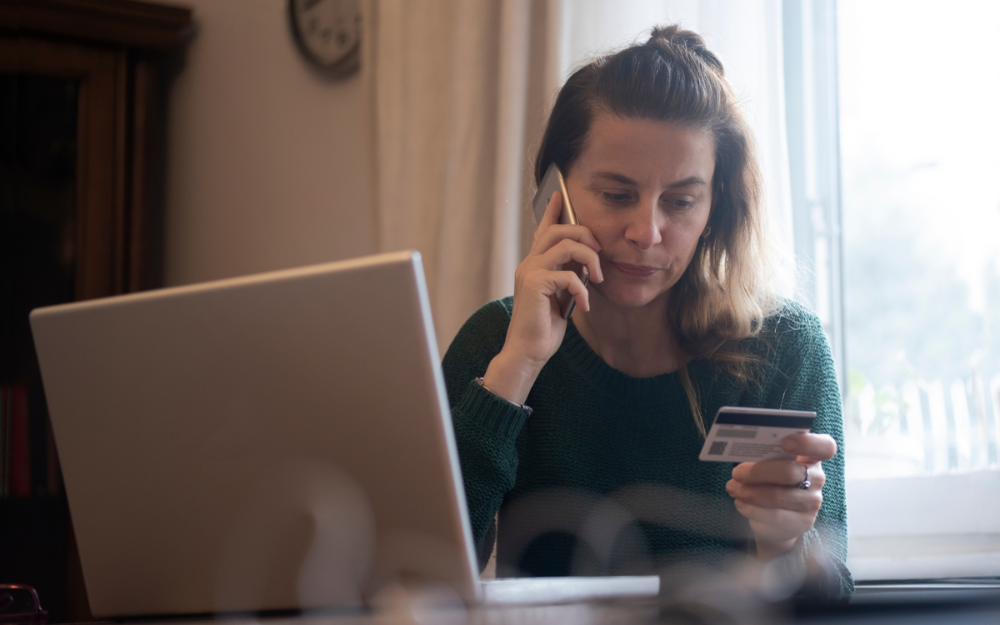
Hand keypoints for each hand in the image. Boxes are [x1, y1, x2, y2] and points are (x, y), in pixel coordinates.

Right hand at [482, 191, 602, 403]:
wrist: (527, 352)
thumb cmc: (543, 328)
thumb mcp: (559, 297)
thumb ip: (566, 277)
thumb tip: (585, 263)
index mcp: (534, 265)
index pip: (543, 230)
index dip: (553, 211)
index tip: (560, 194)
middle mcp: (529, 263)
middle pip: (558, 230)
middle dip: (585, 234)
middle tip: (599, 253)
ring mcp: (530, 272)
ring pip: (565, 244)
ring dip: (589, 259)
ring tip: (597, 278)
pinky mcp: (535, 284)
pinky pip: (568, 275)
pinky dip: (582, 290)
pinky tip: (584, 306)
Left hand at [725, 432, 836, 558]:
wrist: (776, 521)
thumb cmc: (771, 482)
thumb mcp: (770, 465)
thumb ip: (765, 455)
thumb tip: (741, 448)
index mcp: (811, 457)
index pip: (825, 447)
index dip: (808, 442)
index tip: (785, 442)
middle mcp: (817, 479)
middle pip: (791, 472)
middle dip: (758, 472)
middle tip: (737, 473)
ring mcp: (812, 502)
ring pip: (778, 496)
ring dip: (749, 491)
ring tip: (732, 488)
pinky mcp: (802, 523)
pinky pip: (774, 516)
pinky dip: (751, 508)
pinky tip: (740, 503)